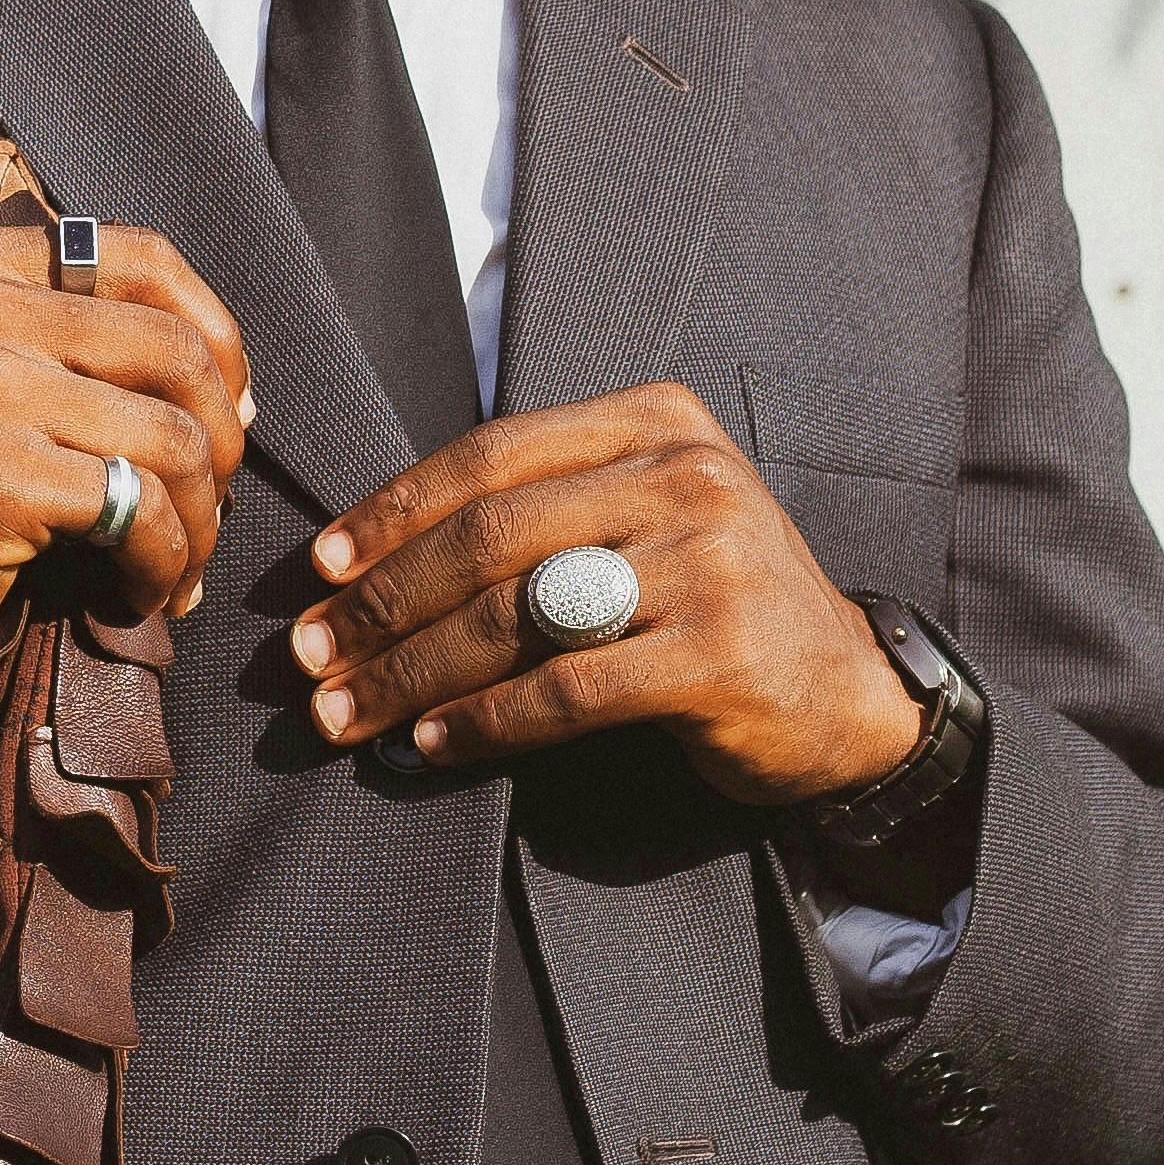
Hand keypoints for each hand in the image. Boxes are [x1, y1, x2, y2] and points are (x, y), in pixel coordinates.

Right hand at [0, 210, 252, 697]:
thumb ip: (64, 326)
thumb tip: (228, 375)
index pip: (148, 257)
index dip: (217, 337)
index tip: (224, 412)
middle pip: (179, 351)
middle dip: (221, 446)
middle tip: (206, 510)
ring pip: (173, 439)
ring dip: (198, 523)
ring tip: (178, 568)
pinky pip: (137, 511)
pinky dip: (163, 565)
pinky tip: (139, 595)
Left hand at [289, 385, 919, 814]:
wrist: (852, 690)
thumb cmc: (715, 603)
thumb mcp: (648, 517)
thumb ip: (547, 511)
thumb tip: (375, 561)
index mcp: (658, 420)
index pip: (494, 453)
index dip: (395, 509)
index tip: (322, 566)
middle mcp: (686, 476)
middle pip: (492, 534)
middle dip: (384, 600)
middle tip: (311, 654)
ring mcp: (708, 563)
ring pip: (518, 614)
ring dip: (413, 670)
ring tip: (347, 713)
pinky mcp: (717, 654)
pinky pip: (566, 690)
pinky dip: (484, 723)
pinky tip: (432, 745)